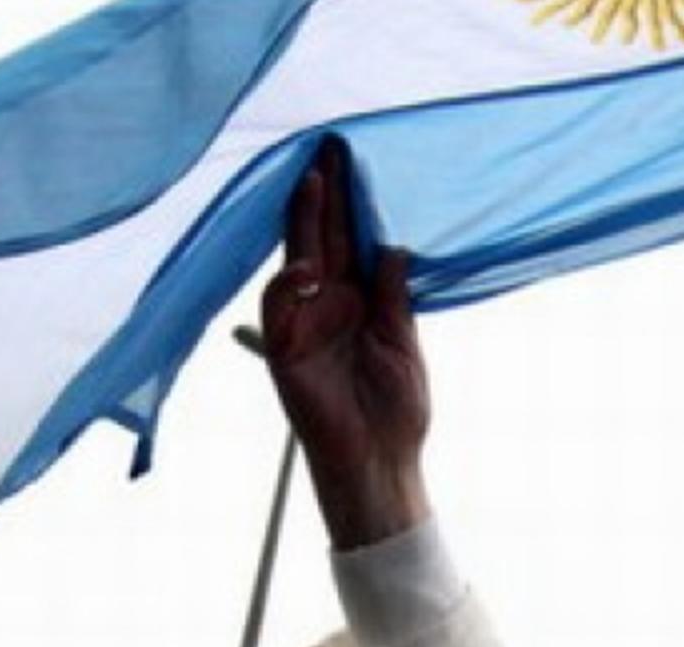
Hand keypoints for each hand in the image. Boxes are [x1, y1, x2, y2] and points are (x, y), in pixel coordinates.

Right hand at [261, 141, 432, 549]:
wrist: (381, 462)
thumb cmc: (398, 411)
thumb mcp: (404, 344)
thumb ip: (393, 296)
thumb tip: (392, 245)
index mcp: (360, 301)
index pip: (351, 241)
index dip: (351, 204)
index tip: (352, 160)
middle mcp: (329, 305)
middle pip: (321, 239)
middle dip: (323, 195)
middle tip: (325, 147)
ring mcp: (304, 325)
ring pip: (295, 261)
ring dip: (302, 223)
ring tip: (313, 183)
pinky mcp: (285, 351)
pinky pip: (279, 308)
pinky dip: (288, 285)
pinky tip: (307, 269)